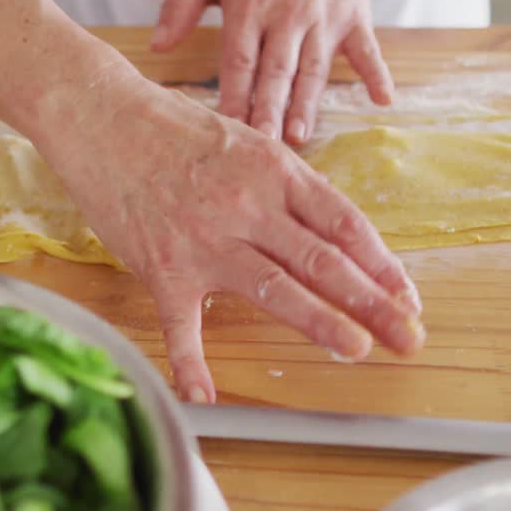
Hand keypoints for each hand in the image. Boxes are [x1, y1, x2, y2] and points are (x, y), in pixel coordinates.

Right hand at [35, 68, 423, 403]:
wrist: (101, 115)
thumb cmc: (172, 126)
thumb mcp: (244, 141)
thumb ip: (284, 187)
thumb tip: (327, 229)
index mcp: (276, 171)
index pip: (344, 224)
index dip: (382, 265)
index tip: (408, 296)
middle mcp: (249, 206)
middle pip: (324, 261)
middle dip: (374, 304)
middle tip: (409, 338)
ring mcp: (206, 239)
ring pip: (275, 288)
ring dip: (321, 322)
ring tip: (356, 351)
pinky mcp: (163, 265)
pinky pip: (181, 324)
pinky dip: (191, 362)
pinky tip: (204, 395)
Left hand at [151, 0, 392, 146]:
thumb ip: (180, 4)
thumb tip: (156, 46)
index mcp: (250, 8)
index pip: (239, 60)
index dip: (233, 96)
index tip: (226, 128)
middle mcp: (288, 16)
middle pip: (276, 71)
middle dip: (269, 109)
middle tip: (263, 144)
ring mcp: (324, 19)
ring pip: (314, 69)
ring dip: (308, 103)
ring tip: (299, 135)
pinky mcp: (354, 19)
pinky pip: (368, 50)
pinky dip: (377, 74)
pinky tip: (381, 100)